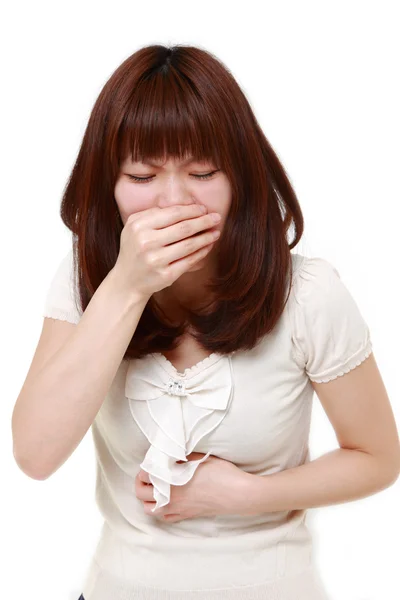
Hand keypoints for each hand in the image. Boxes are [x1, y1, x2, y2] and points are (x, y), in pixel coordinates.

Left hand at [134, 452, 249, 522]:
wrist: (236, 493)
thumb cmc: (220, 473)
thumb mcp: (199, 457)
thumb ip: (181, 456)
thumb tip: (169, 454)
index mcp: (171, 481)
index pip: (145, 476)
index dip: (144, 469)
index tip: (149, 464)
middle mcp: (170, 497)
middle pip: (142, 495)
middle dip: (140, 484)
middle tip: (147, 476)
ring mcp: (178, 509)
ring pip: (150, 510)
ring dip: (148, 500)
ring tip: (154, 489)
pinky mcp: (187, 516)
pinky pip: (165, 518)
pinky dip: (161, 511)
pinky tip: (167, 501)